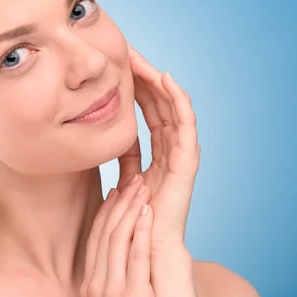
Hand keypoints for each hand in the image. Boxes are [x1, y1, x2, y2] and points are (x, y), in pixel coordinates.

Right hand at [80, 174, 159, 296]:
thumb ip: (115, 281)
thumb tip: (121, 257)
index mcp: (90, 287)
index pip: (95, 239)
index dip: (106, 212)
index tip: (116, 191)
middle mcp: (96, 287)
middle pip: (105, 234)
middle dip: (120, 204)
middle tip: (134, 180)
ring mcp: (111, 293)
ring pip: (117, 239)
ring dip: (131, 209)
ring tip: (144, 188)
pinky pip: (136, 257)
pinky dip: (141, 231)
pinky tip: (149, 212)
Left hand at [117, 43, 200, 251]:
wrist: (143, 243)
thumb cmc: (133, 214)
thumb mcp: (123, 175)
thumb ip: (121, 154)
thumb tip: (109, 135)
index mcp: (159, 151)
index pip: (149, 110)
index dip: (137, 87)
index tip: (120, 66)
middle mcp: (172, 148)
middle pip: (160, 104)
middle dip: (145, 77)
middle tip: (128, 53)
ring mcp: (181, 152)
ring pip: (172, 107)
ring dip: (158, 81)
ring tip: (142, 60)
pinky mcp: (187, 159)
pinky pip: (185, 123)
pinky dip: (178, 99)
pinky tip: (166, 79)